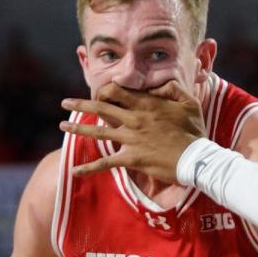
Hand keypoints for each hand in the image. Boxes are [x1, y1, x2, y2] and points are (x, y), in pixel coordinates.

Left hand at [60, 81, 205, 181]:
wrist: (196, 159)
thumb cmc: (194, 131)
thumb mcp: (189, 103)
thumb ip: (173, 88)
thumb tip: (158, 85)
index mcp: (147, 104)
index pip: (118, 91)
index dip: (105, 90)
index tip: (100, 93)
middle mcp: (134, 119)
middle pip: (101, 108)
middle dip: (80, 105)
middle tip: (65, 103)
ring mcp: (131, 139)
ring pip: (98, 131)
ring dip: (77, 128)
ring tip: (62, 126)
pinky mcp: (131, 158)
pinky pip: (105, 163)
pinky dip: (89, 168)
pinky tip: (75, 171)